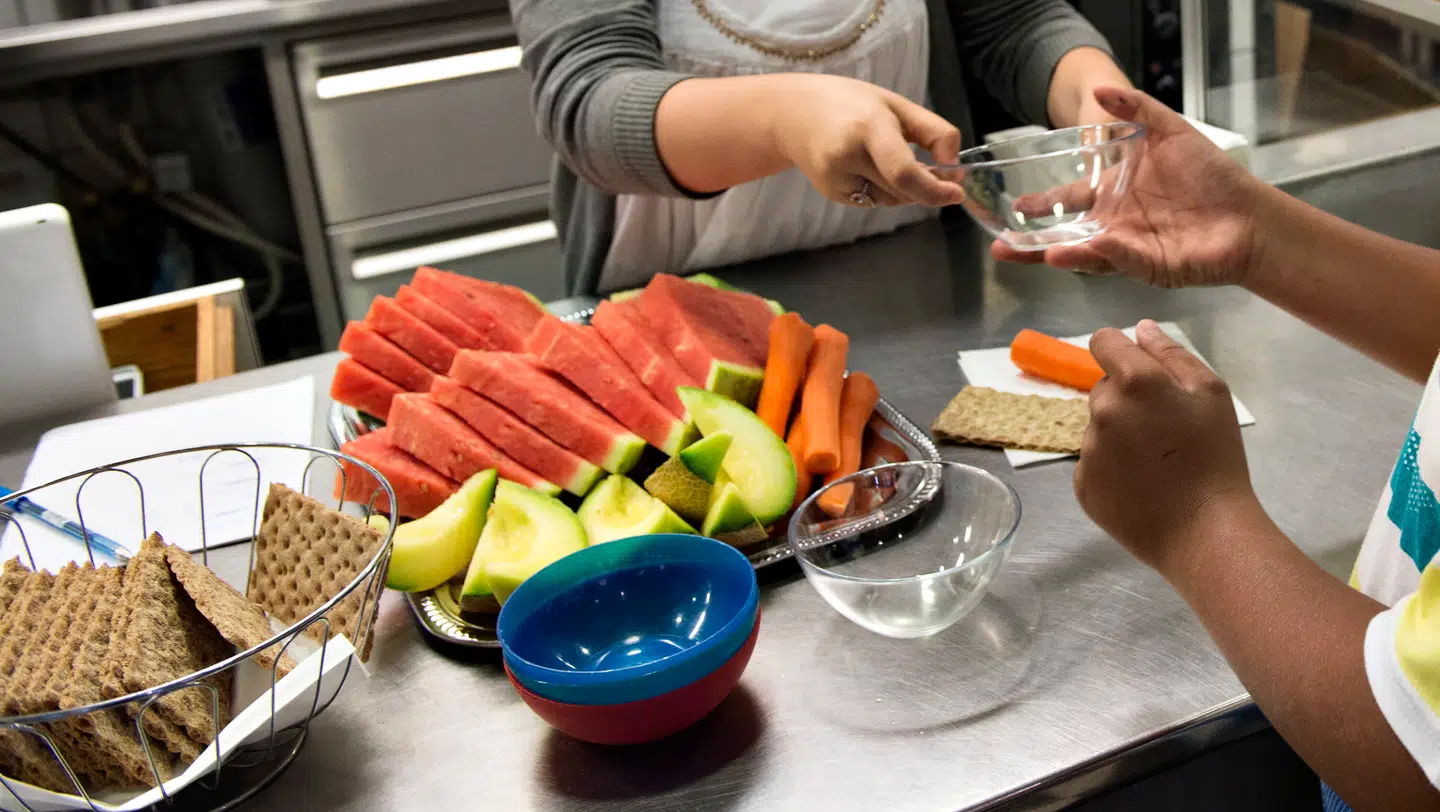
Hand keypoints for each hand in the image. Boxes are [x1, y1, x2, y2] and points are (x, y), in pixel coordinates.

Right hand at [765, 74, 964, 207]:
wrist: (792, 113)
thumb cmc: (850, 103)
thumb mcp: (896, 104)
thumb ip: (934, 132)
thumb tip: (955, 167)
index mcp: (868, 126)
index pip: (903, 171)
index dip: (934, 189)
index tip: (956, 192)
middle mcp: (847, 156)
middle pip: (903, 189)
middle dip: (926, 186)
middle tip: (934, 167)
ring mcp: (836, 179)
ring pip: (891, 200)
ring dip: (905, 188)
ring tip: (889, 157)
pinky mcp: (831, 193)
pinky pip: (873, 201)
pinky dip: (883, 189)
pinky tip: (867, 166)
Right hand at [994, 88, 1267, 288]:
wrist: (1248, 216)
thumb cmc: (1212, 176)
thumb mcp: (1171, 131)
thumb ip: (1137, 109)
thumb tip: (1101, 91)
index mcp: (1115, 195)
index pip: (1071, 201)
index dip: (1043, 204)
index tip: (1017, 204)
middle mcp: (1115, 224)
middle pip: (1066, 235)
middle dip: (1033, 243)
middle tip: (1003, 247)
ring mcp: (1129, 248)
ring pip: (1086, 252)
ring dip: (1060, 253)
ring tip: (1037, 253)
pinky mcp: (1148, 266)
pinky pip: (1122, 259)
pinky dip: (1104, 255)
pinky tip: (1085, 249)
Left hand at [1075, 320, 1257, 570]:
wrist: (1204, 531)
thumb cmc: (1217, 458)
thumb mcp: (1211, 395)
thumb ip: (1172, 354)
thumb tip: (1140, 329)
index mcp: (1134, 383)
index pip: (1103, 342)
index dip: (1118, 349)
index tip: (1136, 367)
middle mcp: (1102, 411)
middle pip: (1103, 388)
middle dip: (1127, 398)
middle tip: (1164, 428)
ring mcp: (1087, 450)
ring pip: (1098, 427)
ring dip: (1119, 434)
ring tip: (1156, 463)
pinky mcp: (1082, 484)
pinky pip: (1092, 463)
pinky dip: (1111, 468)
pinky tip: (1141, 484)